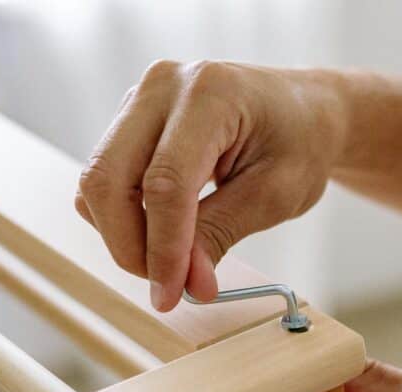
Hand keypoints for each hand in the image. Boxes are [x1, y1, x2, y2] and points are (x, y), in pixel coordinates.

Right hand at [75, 60, 346, 310]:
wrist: (303, 112)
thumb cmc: (299, 143)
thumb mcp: (275, 195)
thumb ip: (222, 233)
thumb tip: (185, 284)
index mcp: (211, 94)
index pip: (164, 183)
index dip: (163, 247)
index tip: (171, 295)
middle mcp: (163, 87)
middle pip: (108, 178)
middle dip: (130, 245)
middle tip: (167, 285)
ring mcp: (140, 99)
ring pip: (97, 183)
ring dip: (124, 235)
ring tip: (172, 258)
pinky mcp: (129, 120)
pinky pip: (104, 179)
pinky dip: (123, 217)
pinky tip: (162, 231)